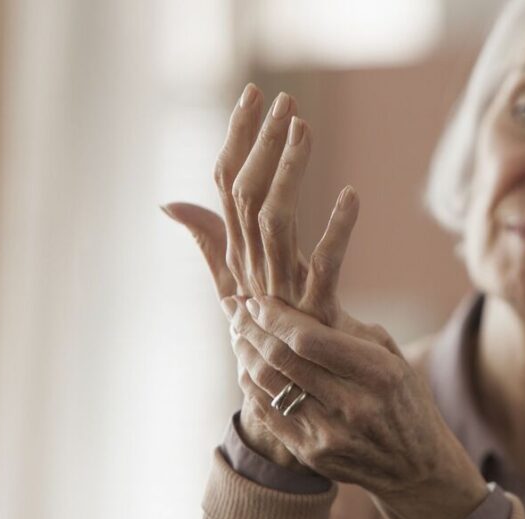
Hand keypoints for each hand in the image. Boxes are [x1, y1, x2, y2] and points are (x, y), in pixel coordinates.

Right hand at [162, 84, 360, 470]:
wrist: (294, 418)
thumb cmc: (272, 350)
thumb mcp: (238, 291)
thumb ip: (210, 242)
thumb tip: (172, 202)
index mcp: (236, 262)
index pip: (226, 186)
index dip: (235, 138)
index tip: (252, 94)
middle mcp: (249, 274)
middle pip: (242, 196)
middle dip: (255, 141)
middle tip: (276, 97)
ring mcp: (279, 297)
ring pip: (271, 221)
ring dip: (286, 170)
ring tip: (302, 127)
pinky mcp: (314, 319)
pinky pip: (322, 270)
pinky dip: (337, 231)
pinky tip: (352, 196)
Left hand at [228, 296, 488, 518]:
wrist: (415, 467)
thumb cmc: (403, 399)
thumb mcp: (392, 358)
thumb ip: (350, 331)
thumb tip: (300, 293)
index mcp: (378, 373)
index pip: (308, 338)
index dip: (275, 316)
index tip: (257, 300)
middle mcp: (353, 406)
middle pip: (281, 359)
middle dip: (250, 327)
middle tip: (235, 308)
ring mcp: (330, 434)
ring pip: (267, 384)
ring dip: (245, 353)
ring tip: (238, 333)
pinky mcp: (312, 454)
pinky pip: (267, 412)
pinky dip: (250, 384)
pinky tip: (246, 366)